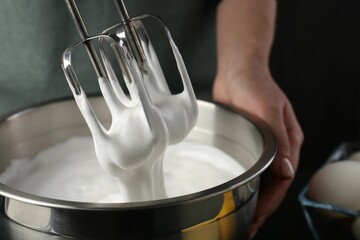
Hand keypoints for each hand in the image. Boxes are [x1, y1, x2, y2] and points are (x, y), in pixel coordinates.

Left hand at [212, 66, 303, 238]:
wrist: (237, 72)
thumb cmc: (255, 85)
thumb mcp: (268, 109)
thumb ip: (279, 140)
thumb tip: (286, 171)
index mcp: (289, 142)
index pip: (282, 180)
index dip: (270, 201)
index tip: (257, 217)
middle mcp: (277, 148)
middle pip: (271, 184)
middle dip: (261, 207)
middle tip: (246, 226)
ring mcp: (261, 147)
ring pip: (259, 179)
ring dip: (251, 198)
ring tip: (239, 216)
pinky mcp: (246, 144)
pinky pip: (246, 169)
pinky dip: (243, 184)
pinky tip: (233, 193)